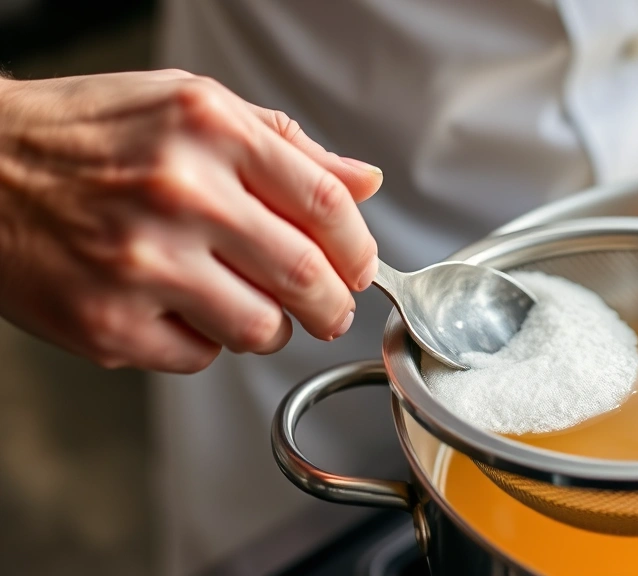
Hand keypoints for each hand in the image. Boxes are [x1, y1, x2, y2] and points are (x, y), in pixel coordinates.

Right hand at [0, 70, 381, 372]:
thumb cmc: (88, 134)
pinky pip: (199, 356)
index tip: (360, 268)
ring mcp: (141, 264)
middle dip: (334, 306)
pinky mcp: (108, 323)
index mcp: (209, 130)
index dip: (359, 248)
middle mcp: (178, 194)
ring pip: (260, 330)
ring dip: (271, 328)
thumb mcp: (191, 107)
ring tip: (247, 304)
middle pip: (306, 276)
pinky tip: (180, 308)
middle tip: (331, 310)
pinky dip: (205, 341)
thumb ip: (287, 145)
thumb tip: (364, 181)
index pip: (326, 203)